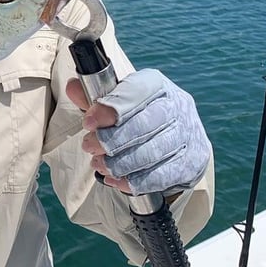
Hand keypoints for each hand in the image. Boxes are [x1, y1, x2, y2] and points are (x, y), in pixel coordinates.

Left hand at [66, 68, 210, 196]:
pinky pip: (161, 176)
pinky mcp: (192, 161)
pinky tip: (115, 180)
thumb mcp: (116, 103)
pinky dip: (134, 181)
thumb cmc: (139, 116)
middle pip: (144, 124)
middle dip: (111, 140)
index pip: (135, 92)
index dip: (110, 108)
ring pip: (152, 152)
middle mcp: (177, 106)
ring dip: (120, 163)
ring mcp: (188, 134)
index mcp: (157, 85)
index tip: (88, 123)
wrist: (177, 138)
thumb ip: (93, 97)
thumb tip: (73, 88)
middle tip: (89, 146)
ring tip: (99, 165)